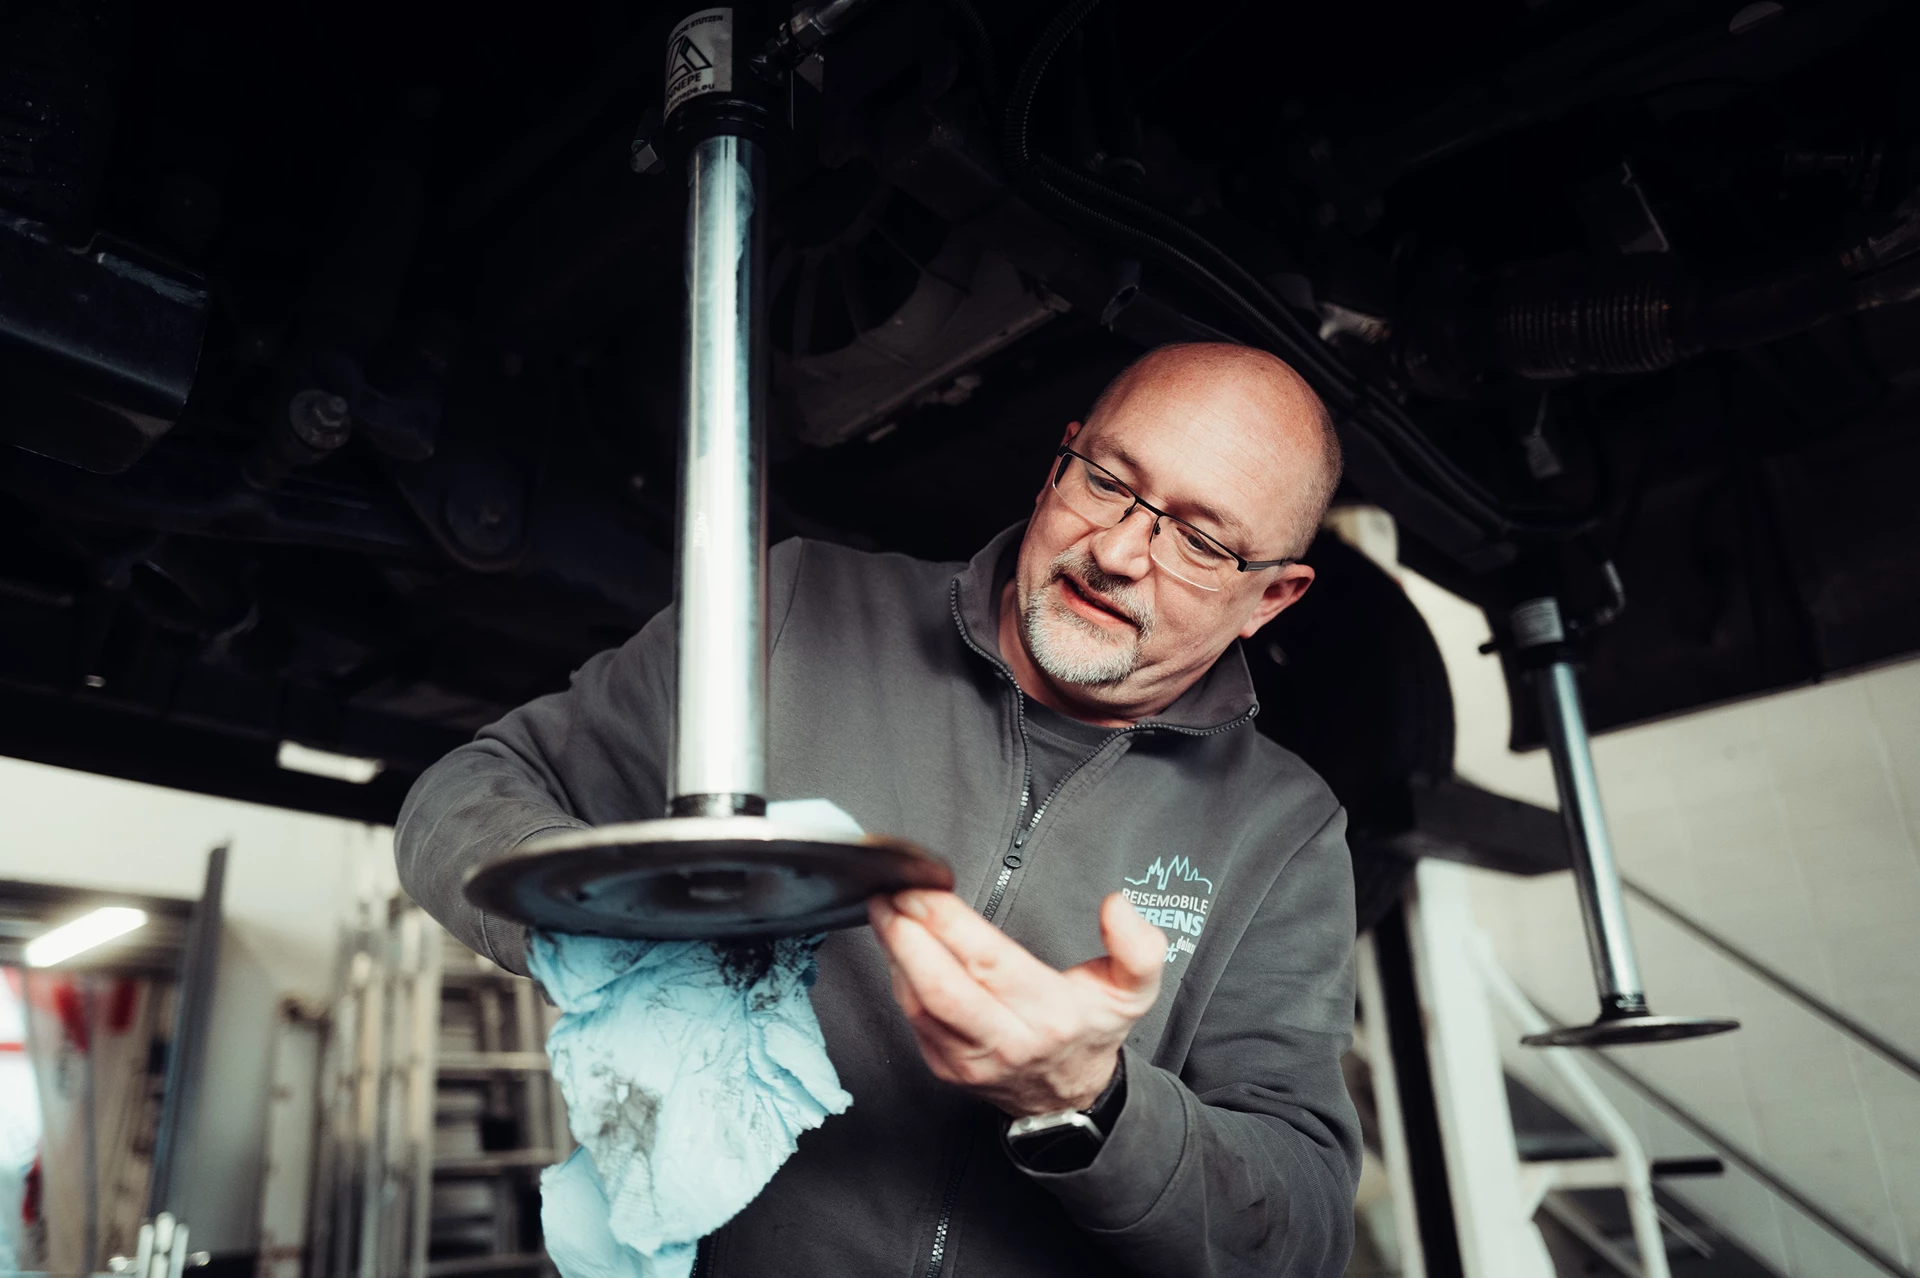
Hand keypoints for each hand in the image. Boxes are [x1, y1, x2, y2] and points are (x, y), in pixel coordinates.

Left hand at [867, 888, 1165, 1116]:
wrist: (1069, 1096)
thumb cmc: (1092, 1029)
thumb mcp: (1135, 990)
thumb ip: (1138, 947)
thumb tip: (1116, 906)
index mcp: (1051, 1016)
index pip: (989, 963)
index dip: (949, 924)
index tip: (923, 889)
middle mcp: (1008, 1042)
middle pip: (941, 987)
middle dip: (906, 936)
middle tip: (889, 894)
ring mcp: (971, 1061)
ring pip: (919, 1005)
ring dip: (895, 953)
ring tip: (884, 911)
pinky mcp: (946, 1068)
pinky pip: (913, 1020)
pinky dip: (900, 978)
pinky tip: (898, 946)